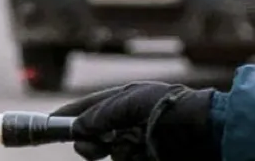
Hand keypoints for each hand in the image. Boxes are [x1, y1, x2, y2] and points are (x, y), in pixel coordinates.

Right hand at [51, 81, 218, 160]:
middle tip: (95, 147)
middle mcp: (132, 119)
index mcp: (129, 100)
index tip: (49, 122)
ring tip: (138, 147)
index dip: (71, 114)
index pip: (91, 106)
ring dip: (119, 151)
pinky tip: (147, 155)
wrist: (205, 132)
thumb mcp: (131, 103)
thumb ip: (101, 113)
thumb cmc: (171, 109)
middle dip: (91, 141)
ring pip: (111, 153)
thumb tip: (78, 128)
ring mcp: (140, 141)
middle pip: (95, 134)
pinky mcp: (147, 158)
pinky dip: (133, 159)